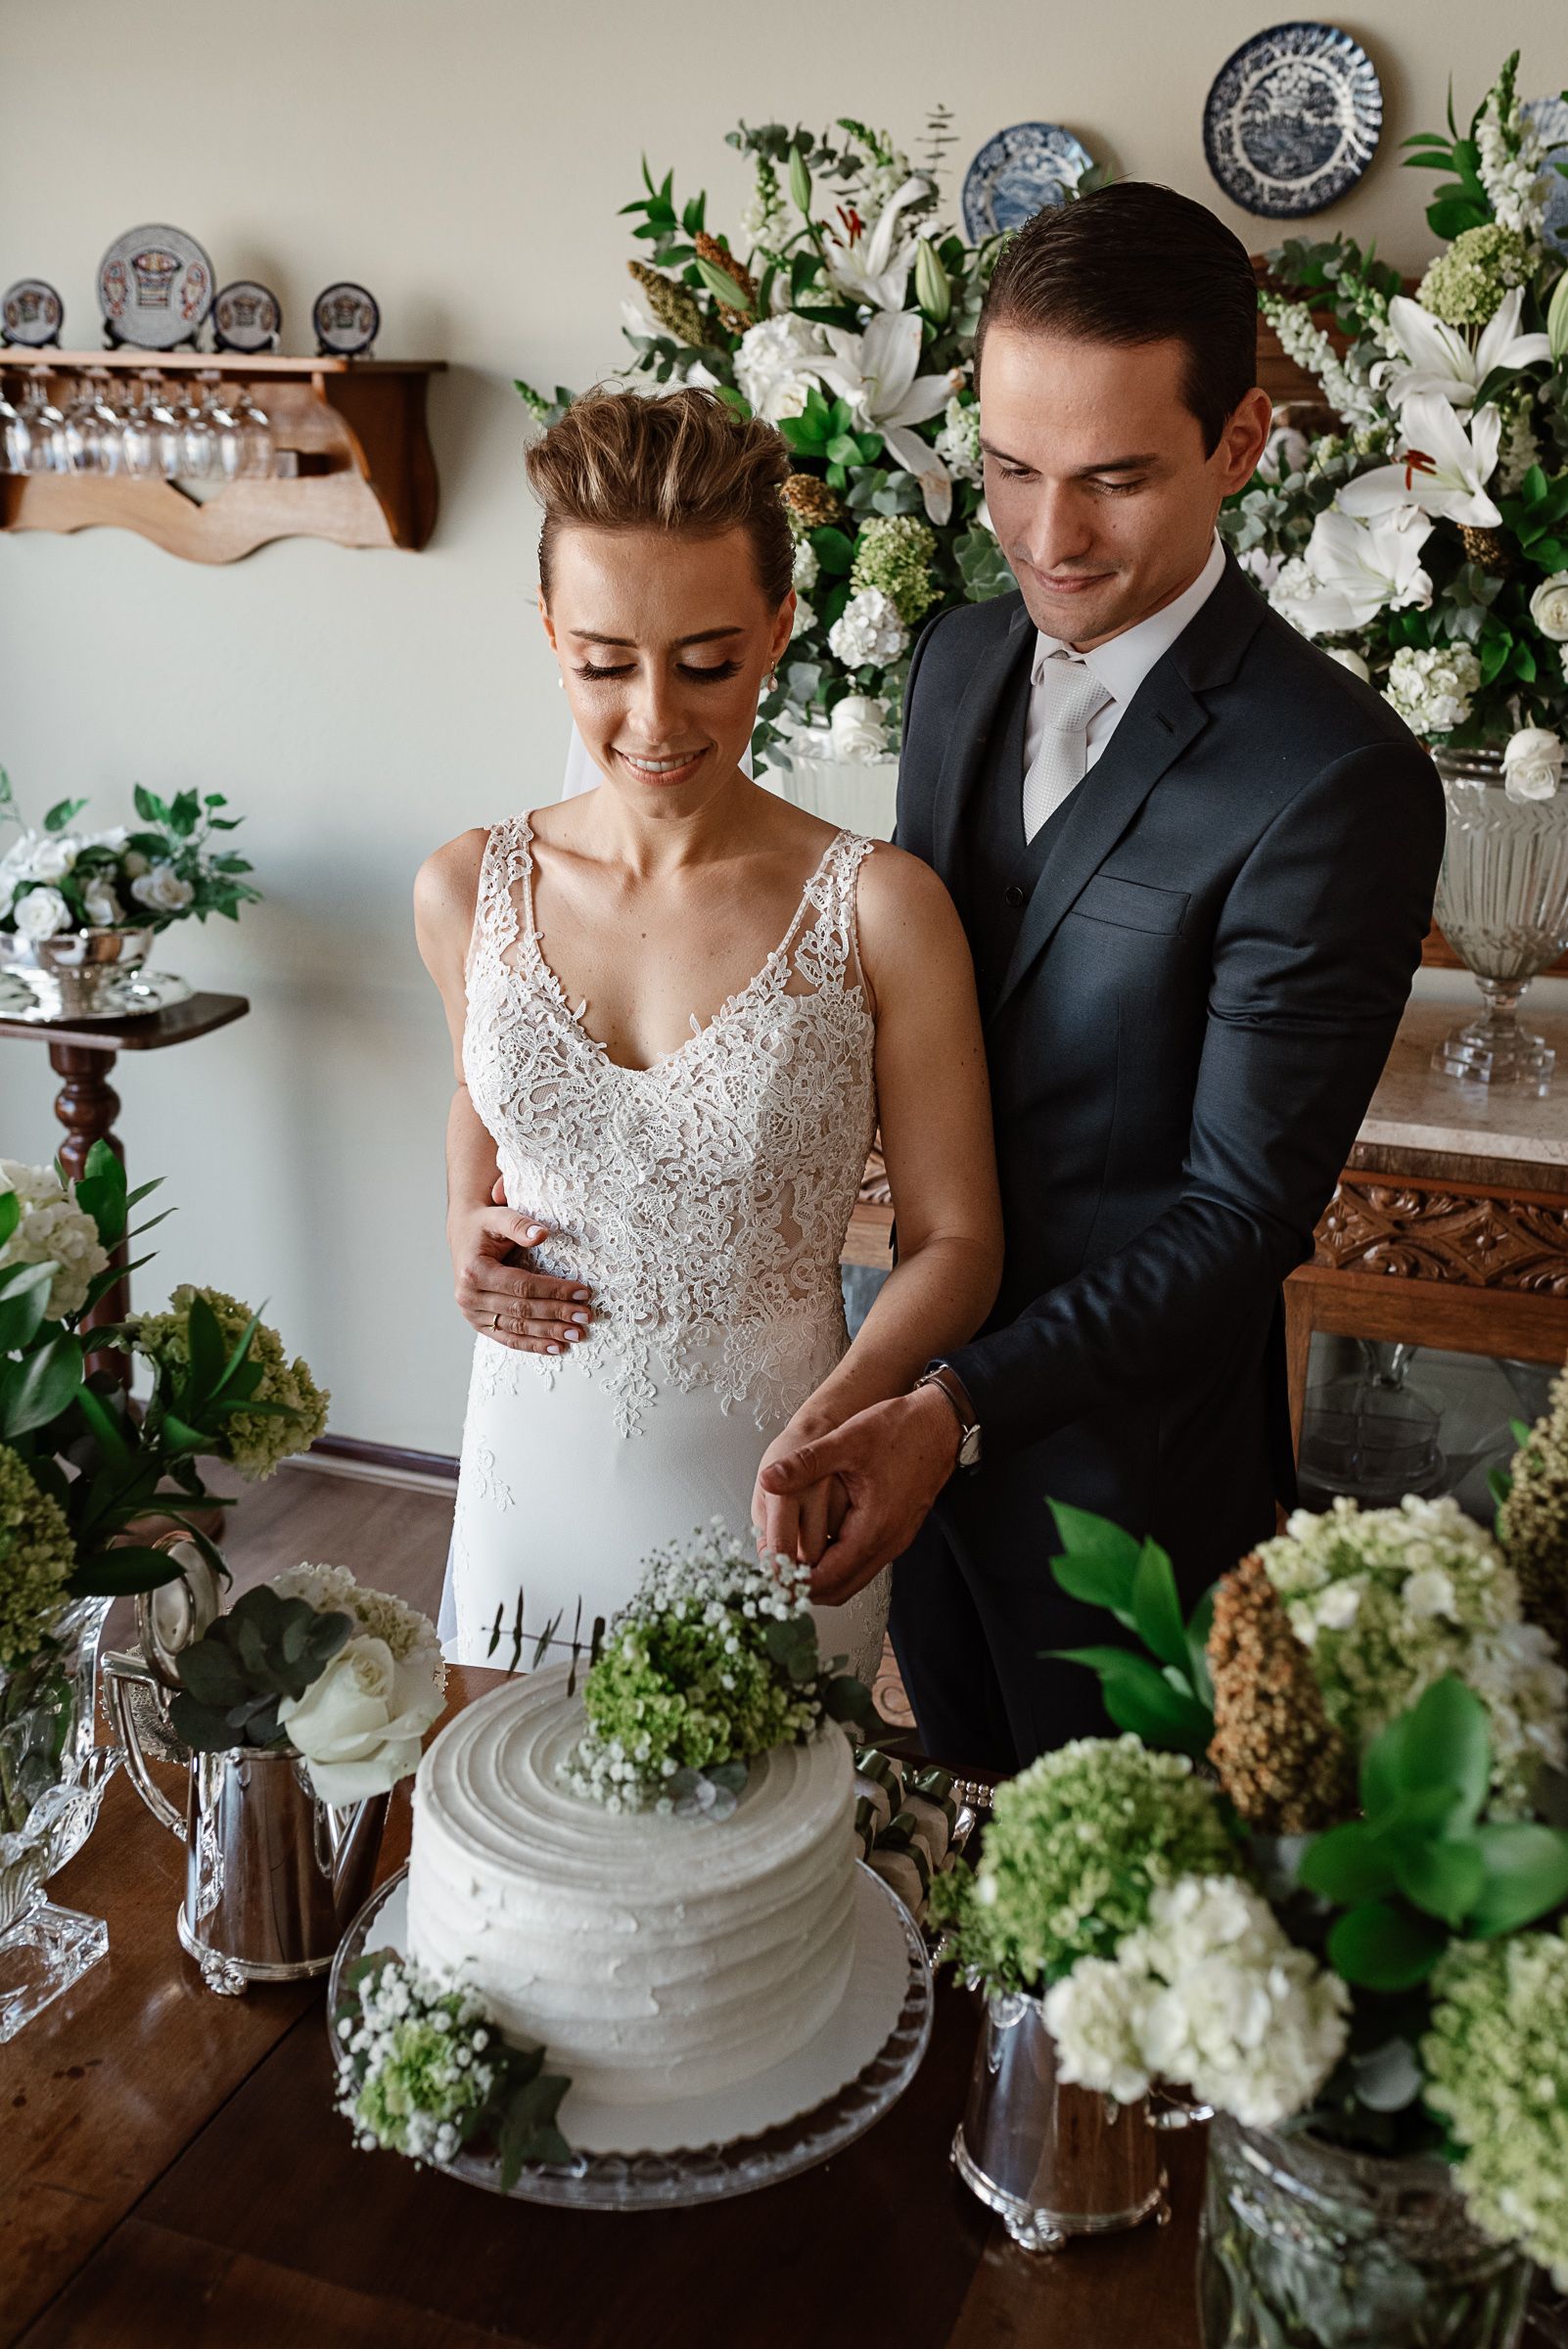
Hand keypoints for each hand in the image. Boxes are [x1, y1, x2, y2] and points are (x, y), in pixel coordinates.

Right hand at [449, 1199, 593, 1353]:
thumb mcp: (498, 1217)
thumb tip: (541, 1234)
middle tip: (586, 1316)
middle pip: (522, 1310)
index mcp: (474, 1272)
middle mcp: (469, 1297)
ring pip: (517, 1329)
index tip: (583, 1292)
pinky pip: (508, 1338)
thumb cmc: (484, 1225)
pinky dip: (533, 1345)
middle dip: (557, 1314)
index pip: (522, 1285)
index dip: (553, 1290)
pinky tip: (556, 1348)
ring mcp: (472, 1314)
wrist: (463, 1235)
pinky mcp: (479, 1324)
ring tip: (577, 1334)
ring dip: (549, 1333)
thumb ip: (518, 1224)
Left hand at [757, 1385, 962, 1604]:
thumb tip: (767, 1479)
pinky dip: (837, 1562)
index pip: (826, 1579)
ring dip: (821, 1575)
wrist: (941, 1422)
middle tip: (775, 1569)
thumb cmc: (901, 1429)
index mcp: (873, 1529)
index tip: (769, 1572)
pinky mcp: (897, 1531)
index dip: (794, 1582)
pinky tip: (818, 1539)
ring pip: (852, 1579)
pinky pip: (863, 1563)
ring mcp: (895, 1540)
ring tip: (789, 1556)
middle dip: (804, 1586)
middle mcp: (887, 1543)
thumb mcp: (847, 1440)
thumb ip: (806, 1463)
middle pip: (839, 1590)